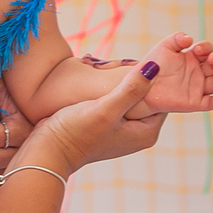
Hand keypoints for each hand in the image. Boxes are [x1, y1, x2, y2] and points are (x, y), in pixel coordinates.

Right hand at [25, 62, 166, 177]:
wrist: (48, 150)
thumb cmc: (76, 132)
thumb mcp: (106, 109)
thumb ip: (131, 90)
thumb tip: (155, 68)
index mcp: (146, 132)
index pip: (164, 99)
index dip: (156, 80)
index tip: (145, 62)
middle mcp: (138, 133)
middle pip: (149, 98)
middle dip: (139, 80)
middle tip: (126, 63)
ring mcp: (122, 131)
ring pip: (131, 98)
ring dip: (123, 84)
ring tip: (112, 69)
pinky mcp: (107, 126)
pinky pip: (118, 102)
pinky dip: (112, 91)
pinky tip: (102, 81)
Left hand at [124, 32, 212, 118]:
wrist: (142, 85)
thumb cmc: (154, 65)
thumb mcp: (164, 48)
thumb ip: (176, 39)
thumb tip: (189, 39)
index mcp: (193, 57)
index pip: (208, 50)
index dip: (206, 48)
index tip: (196, 49)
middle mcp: (199, 72)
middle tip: (212, 58)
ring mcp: (198, 87)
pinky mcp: (194, 102)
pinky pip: (210, 103)